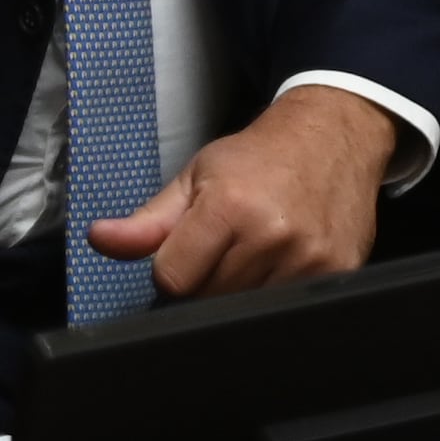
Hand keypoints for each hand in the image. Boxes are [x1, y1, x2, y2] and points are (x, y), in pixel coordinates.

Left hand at [95, 82, 392, 298]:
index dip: (175, 267)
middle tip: (229, 244)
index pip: (173, 280)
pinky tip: (286, 258)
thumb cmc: (261, 156)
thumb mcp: (197, 176)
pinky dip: (279, 288)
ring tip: (257, 250)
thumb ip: (148, 220)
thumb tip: (100, 240)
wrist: (336, 134)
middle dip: (209, 278)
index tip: (192, 246)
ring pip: (247, 307)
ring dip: (244, 287)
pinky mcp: (339, 269)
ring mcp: (310, 256)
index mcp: (230, 207)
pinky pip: (288, 303)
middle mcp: (273, 234)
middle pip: (210, 298)